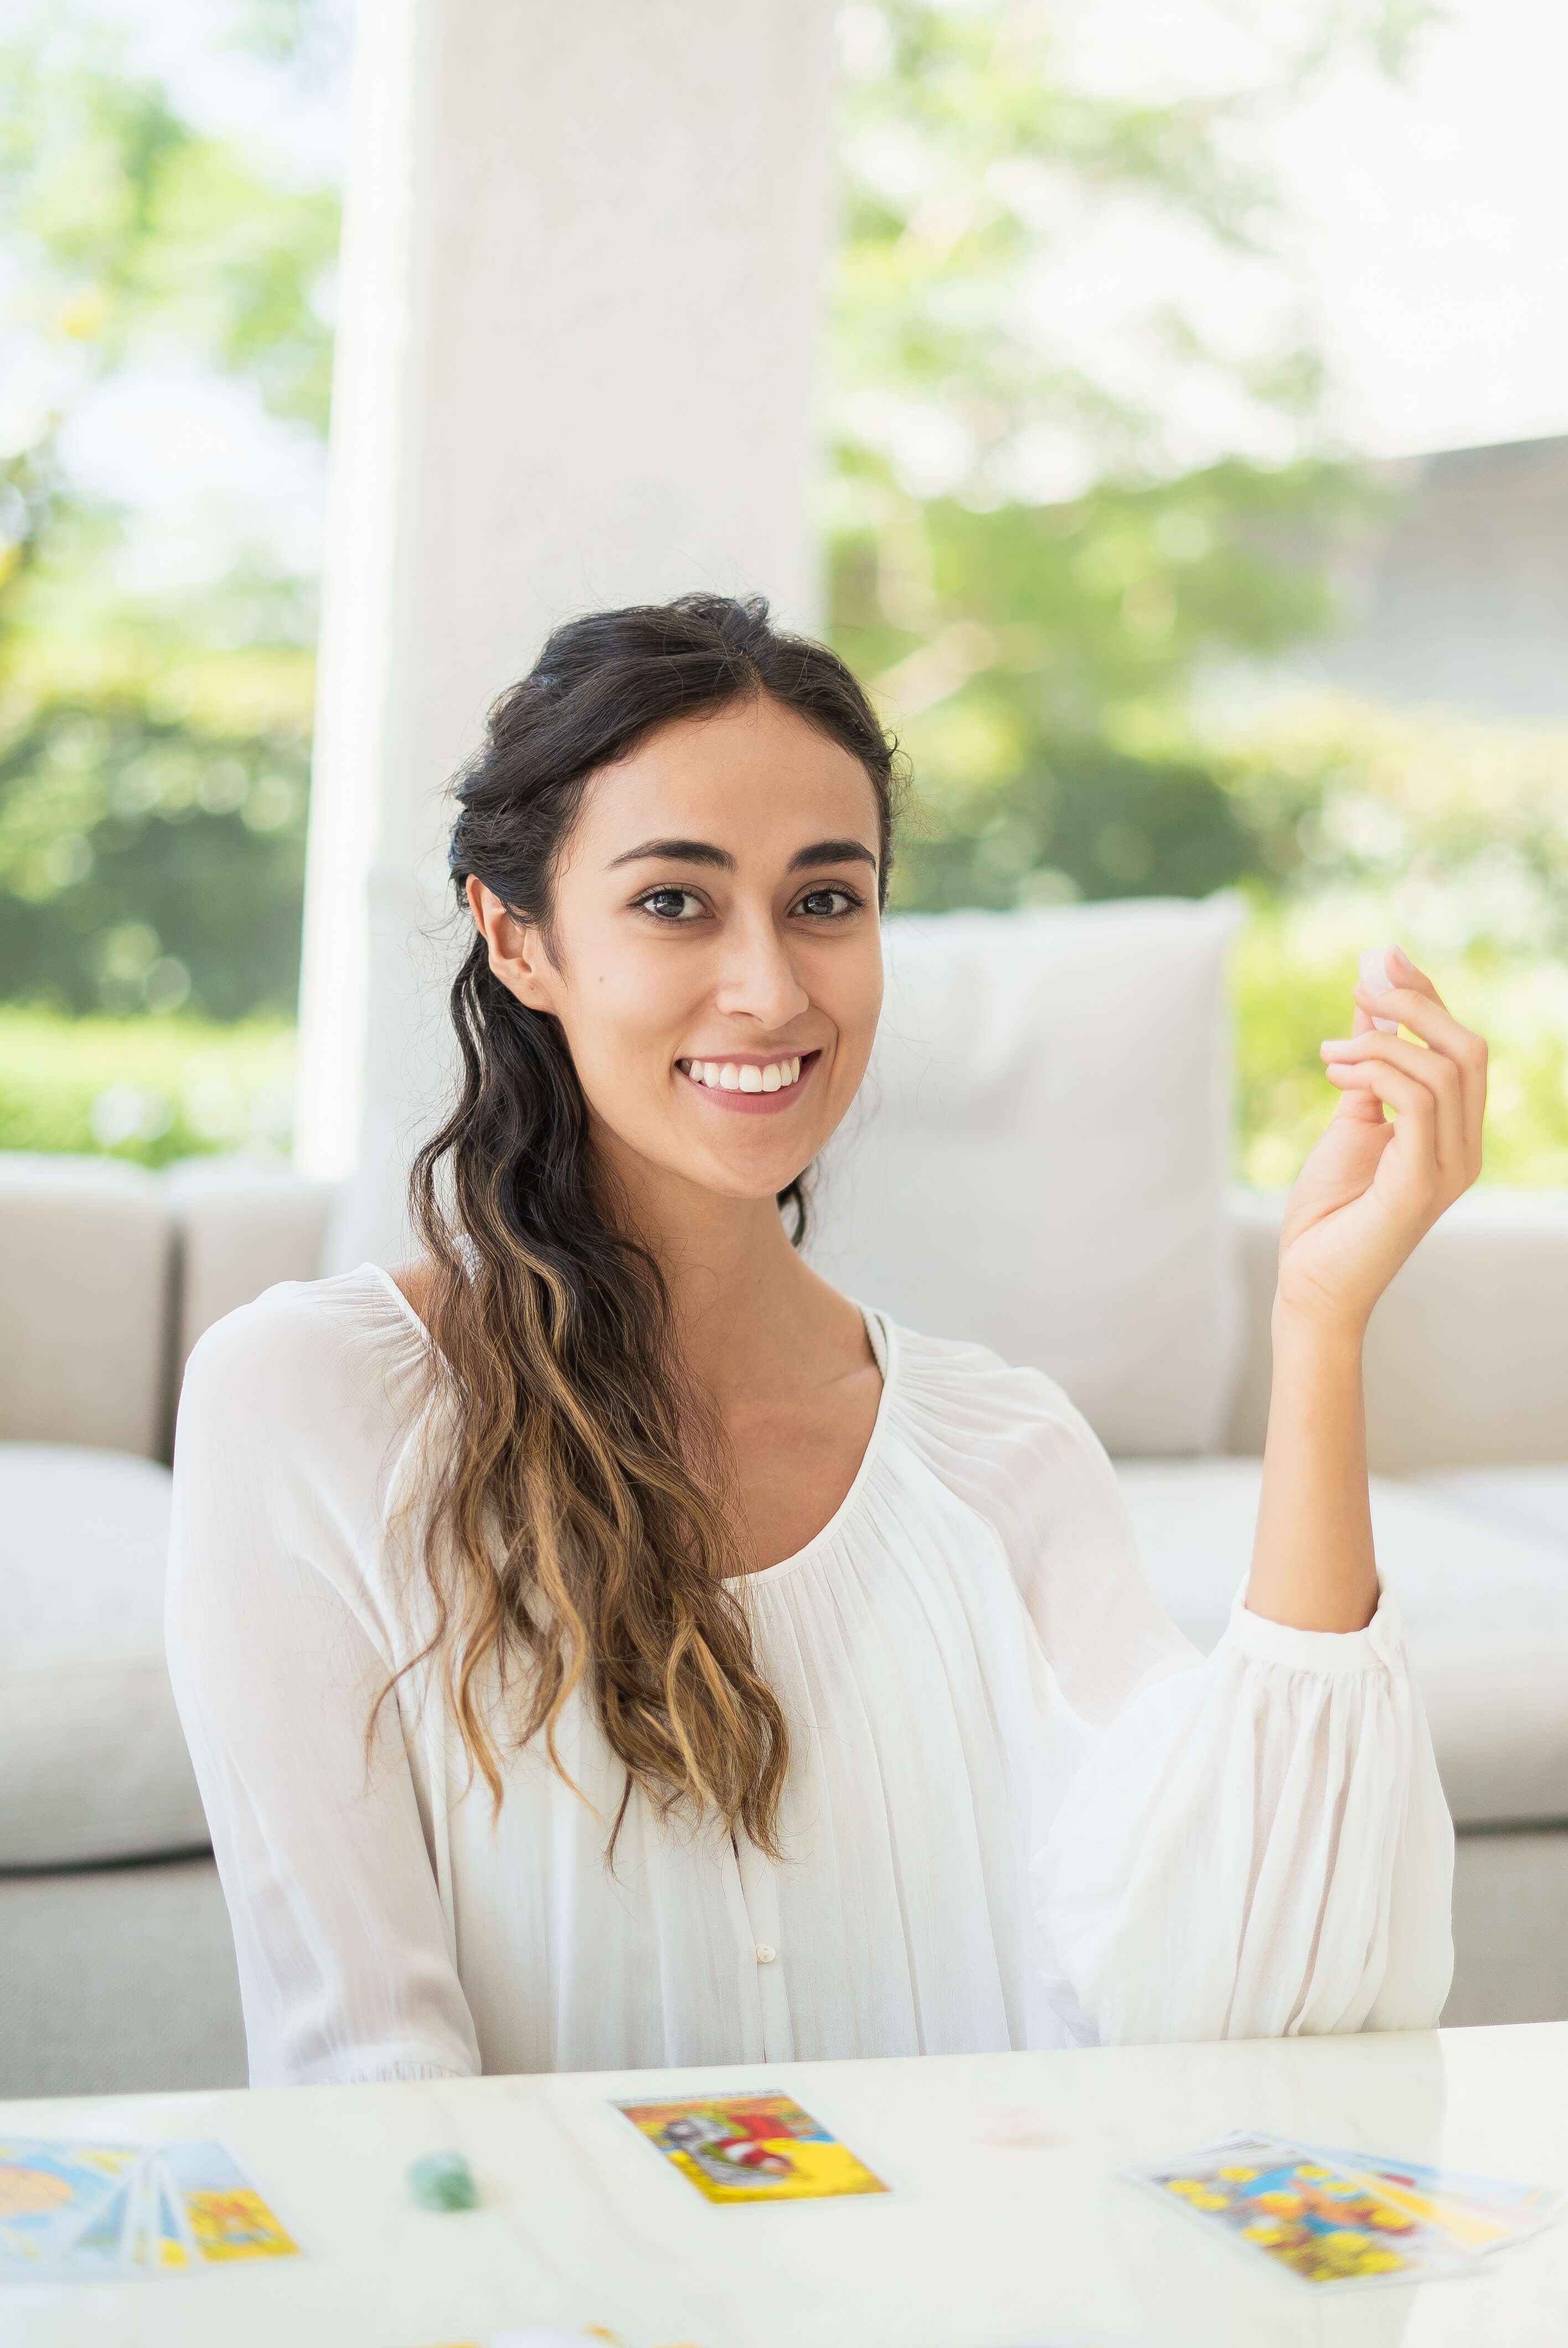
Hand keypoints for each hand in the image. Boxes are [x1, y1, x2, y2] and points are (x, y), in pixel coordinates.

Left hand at [1273, 946, 1487, 1334]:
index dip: (1428, 998)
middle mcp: (1465, 1149)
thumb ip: (1367, 1067)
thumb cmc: (1329, 1213)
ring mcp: (1450, 1168)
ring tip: (1328, 1053)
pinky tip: (1337, 1074)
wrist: (1311, 1283)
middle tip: (1360, 984)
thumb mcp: (1350, 1120)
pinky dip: (1376, 1072)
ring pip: (1444, 1069)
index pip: (1461, 1048)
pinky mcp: (1423, 1185)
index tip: (1383, 959)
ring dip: (1380, 1042)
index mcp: (1454, 1133)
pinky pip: (1418, 1102)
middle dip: (1415, 1004)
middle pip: (1468, 1048)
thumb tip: (1368, 1004)